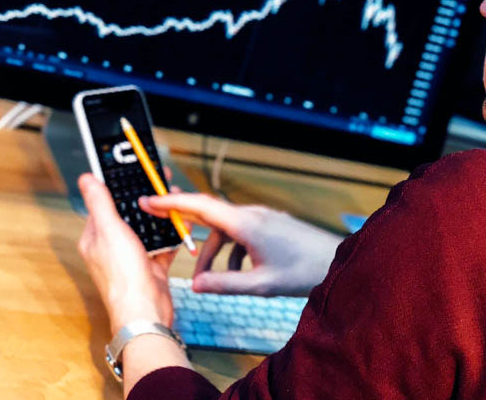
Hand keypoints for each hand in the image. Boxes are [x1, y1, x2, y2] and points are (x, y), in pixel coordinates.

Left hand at [77, 173, 177, 333]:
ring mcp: (132, 258)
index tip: (136, 173)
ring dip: (162, 215)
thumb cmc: (123, 275)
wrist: (145, 311)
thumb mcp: (110, 231)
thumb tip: (86, 179)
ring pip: (148, 229)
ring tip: (176, 201)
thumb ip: (100, 203)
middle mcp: (112, 247)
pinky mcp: (151, 267)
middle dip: (147, 199)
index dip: (121, 187)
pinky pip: (163, 245)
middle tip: (162, 183)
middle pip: (130, 215)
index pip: (105, 205)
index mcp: (96, 238)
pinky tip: (183, 225)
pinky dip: (173, 235)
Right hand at [139, 193, 342, 296]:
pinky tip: (238, 274)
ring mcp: (263, 217)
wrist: (337, 262)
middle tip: (160, 227)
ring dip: (214, 251)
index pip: (201, 206)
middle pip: (210, 216)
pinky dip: (232, 250)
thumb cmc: (303, 272)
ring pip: (227, 229)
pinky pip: (242, 233)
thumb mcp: (260, 285)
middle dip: (186, 224)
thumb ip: (224, 284)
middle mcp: (252, 215)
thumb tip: (194, 285)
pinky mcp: (271, 224)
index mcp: (246, 224)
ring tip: (209, 279)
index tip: (148, 200)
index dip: (172, 202)